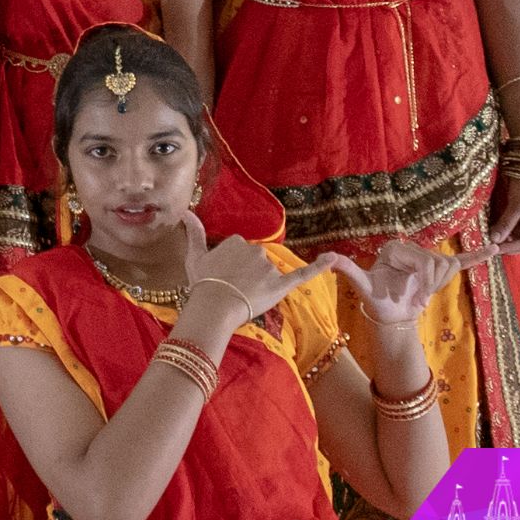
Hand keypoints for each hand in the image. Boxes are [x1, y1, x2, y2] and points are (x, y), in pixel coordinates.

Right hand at [180, 210, 333, 322]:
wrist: (214, 307)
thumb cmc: (201, 283)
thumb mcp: (194, 256)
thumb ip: (194, 232)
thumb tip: (185, 212)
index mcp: (236, 242)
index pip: (239, 251)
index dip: (231, 266)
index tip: (223, 277)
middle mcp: (255, 250)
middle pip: (256, 260)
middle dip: (248, 273)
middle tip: (232, 289)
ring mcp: (269, 268)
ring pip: (269, 273)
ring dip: (261, 283)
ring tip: (244, 297)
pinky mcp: (282, 285)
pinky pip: (303, 274)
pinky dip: (319, 266)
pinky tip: (333, 258)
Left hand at [326, 239, 494, 326]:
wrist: (392, 314)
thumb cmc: (377, 299)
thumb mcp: (362, 284)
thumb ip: (347, 269)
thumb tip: (326, 257)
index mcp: (395, 248)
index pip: (423, 260)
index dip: (422, 280)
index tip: (411, 294)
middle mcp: (412, 248)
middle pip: (437, 263)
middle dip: (430, 284)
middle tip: (416, 296)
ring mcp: (427, 258)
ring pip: (448, 266)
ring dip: (438, 284)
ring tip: (422, 293)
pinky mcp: (440, 269)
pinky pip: (462, 261)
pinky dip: (478, 256)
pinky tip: (494, 249)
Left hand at [489, 179, 519, 255]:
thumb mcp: (518, 203)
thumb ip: (507, 222)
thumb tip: (496, 239)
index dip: (514, 248)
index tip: (497, 250)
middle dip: (508, 243)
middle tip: (490, 246)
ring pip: (516, 233)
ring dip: (504, 236)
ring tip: (489, 239)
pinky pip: (511, 223)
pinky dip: (502, 227)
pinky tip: (491, 229)